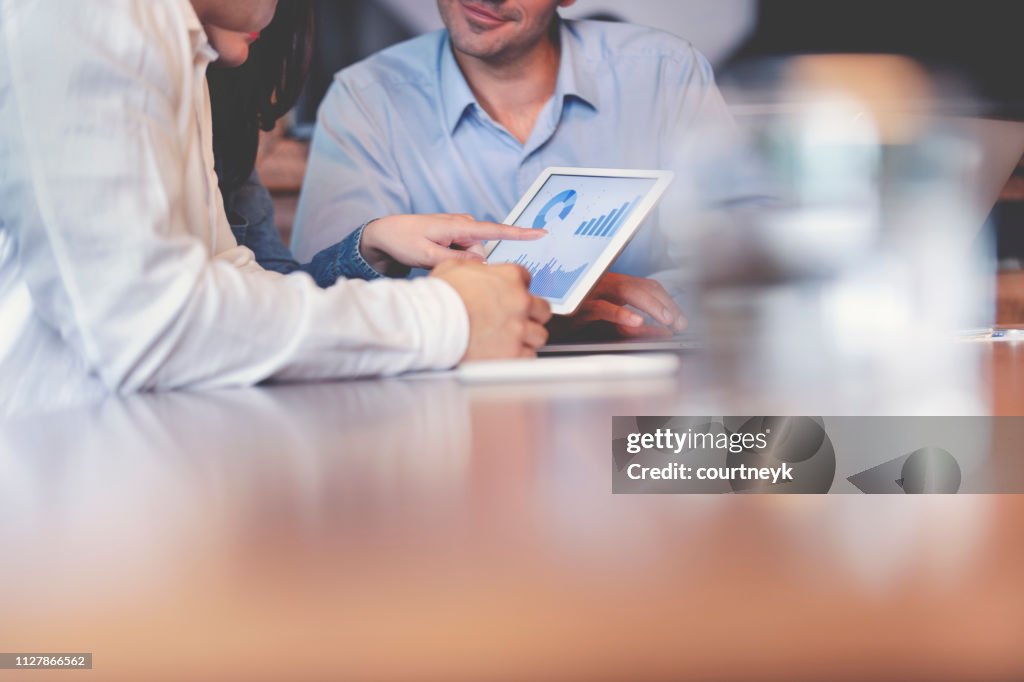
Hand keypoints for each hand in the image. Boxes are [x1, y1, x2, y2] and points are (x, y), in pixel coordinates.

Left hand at [360, 214, 545, 274]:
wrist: (385, 232)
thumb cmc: (404, 241)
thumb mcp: (427, 256)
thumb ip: (456, 262)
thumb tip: (482, 266)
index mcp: (458, 225)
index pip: (495, 230)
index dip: (519, 233)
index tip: (541, 232)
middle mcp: (463, 224)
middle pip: (480, 253)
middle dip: (466, 264)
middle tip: (435, 262)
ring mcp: (459, 228)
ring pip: (472, 255)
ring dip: (457, 262)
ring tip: (431, 258)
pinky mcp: (455, 234)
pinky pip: (464, 253)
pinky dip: (453, 258)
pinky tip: (433, 255)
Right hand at [431, 261, 551, 359]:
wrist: (432, 325)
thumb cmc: (439, 298)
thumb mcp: (454, 267)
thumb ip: (474, 266)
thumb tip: (478, 268)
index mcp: (509, 277)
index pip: (527, 279)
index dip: (516, 288)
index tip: (510, 295)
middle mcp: (520, 302)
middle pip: (542, 309)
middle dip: (531, 314)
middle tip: (516, 319)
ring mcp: (519, 329)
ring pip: (539, 334)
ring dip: (527, 337)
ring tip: (511, 338)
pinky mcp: (514, 353)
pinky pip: (529, 356)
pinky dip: (519, 356)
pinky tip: (507, 352)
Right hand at [549, 273, 686, 340]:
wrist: (541, 322)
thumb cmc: (573, 323)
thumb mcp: (609, 326)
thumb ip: (633, 327)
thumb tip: (660, 333)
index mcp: (612, 283)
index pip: (648, 285)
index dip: (668, 301)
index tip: (680, 318)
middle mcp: (604, 282)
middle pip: (643, 286)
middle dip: (665, 304)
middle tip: (679, 322)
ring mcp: (592, 291)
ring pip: (628, 291)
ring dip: (651, 306)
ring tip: (666, 320)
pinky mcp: (579, 305)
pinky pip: (604, 307)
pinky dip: (622, 314)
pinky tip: (636, 322)